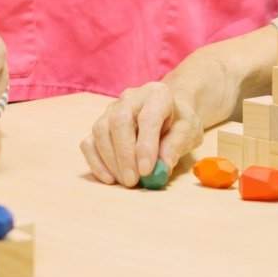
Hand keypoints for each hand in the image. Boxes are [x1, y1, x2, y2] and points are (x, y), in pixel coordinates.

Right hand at [80, 82, 201, 186]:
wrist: (169, 115)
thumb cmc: (179, 124)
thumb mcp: (188, 132)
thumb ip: (176, 146)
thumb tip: (162, 166)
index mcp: (157, 94)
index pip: (148, 118)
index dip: (146, 145)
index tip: (146, 170)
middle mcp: (131, 98)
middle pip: (119, 122)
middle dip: (124, 155)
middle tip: (133, 181)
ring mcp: (111, 110)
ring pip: (101, 131)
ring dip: (111, 160)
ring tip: (126, 181)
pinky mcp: (100, 125)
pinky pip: (89, 142)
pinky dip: (96, 162)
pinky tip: (109, 178)